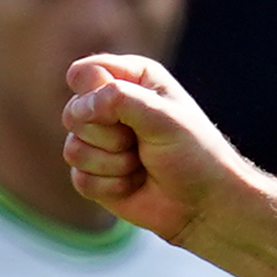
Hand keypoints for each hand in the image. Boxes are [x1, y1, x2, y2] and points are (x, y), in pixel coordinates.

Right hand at [56, 55, 276, 249]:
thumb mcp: (163, 117)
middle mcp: (110, 106)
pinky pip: (79, 178)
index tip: (131, 113)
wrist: (204, 203)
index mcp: (131, 79)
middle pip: (73, 113)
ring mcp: (99, 141)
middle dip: (109, 136)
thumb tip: (78, 108)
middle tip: (142, 143)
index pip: (84, 73)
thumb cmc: (193, 153)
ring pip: (73, 149)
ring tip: (141, 164)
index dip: (96, 95)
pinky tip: (134, 184)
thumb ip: (119, 99)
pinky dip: (111, 186)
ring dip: (113, 164)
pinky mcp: (94, 173)